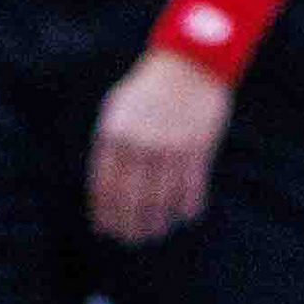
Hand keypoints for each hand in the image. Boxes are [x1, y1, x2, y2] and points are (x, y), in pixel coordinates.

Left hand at [87, 49, 232, 243]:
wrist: (190, 64)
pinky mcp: (198, 149)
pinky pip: (191, 188)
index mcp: (114, 134)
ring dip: (158, 221)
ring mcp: (170, 148)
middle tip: (132, 240)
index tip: (106, 229)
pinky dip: (187, 206)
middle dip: (130, 223)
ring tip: (156, 233)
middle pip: (133, 197)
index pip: (105, 184)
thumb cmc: (150, 88)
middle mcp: (140, 144)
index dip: (105, 211)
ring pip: (162, 198)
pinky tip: (183, 217)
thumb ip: (111, 142)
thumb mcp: (118, 109)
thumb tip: (107, 182)